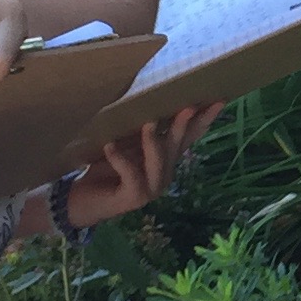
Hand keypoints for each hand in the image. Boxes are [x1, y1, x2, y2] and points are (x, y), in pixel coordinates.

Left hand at [52, 101, 223, 229]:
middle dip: (184, 126)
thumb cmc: (103, 169)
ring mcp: (150, 189)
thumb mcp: (124, 144)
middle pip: (176, 146)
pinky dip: (120, 159)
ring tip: (148, 122)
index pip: (189, 137)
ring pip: (158, 161)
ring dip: (154, 141)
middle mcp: (163, 174)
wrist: (80, 201)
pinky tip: (109, 146)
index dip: (204, 120)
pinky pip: (131, 175)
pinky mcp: (133, 198)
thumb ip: (139, 130)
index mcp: (164, 159)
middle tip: (189, 106)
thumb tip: (149, 99)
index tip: (219, 101)